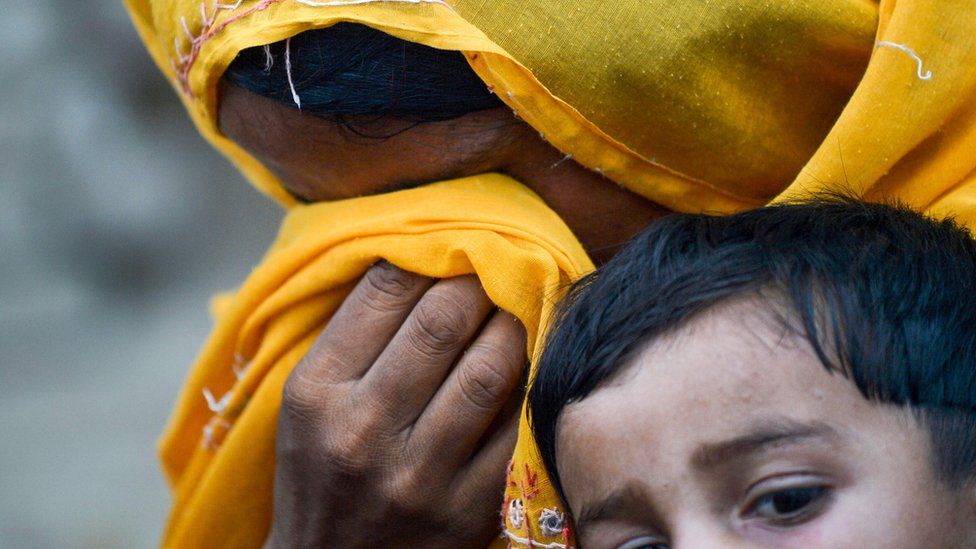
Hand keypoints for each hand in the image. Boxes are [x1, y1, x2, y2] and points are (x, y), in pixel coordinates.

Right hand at [265, 262, 526, 547]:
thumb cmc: (319, 470)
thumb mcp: (307, 402)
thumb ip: (353, 335)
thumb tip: (418, 259)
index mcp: (316, 392)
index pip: (383, 292)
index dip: (429, 256)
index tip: (451, 248)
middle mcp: (361, 431)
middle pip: (442, 322)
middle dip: (479, 282)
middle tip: (495, 268)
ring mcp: (417, 475)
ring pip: (489, 370)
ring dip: (515, 325)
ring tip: (518, 307)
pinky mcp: (466, 511)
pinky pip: (516, 428)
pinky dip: (531, 385)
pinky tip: (532, 363)